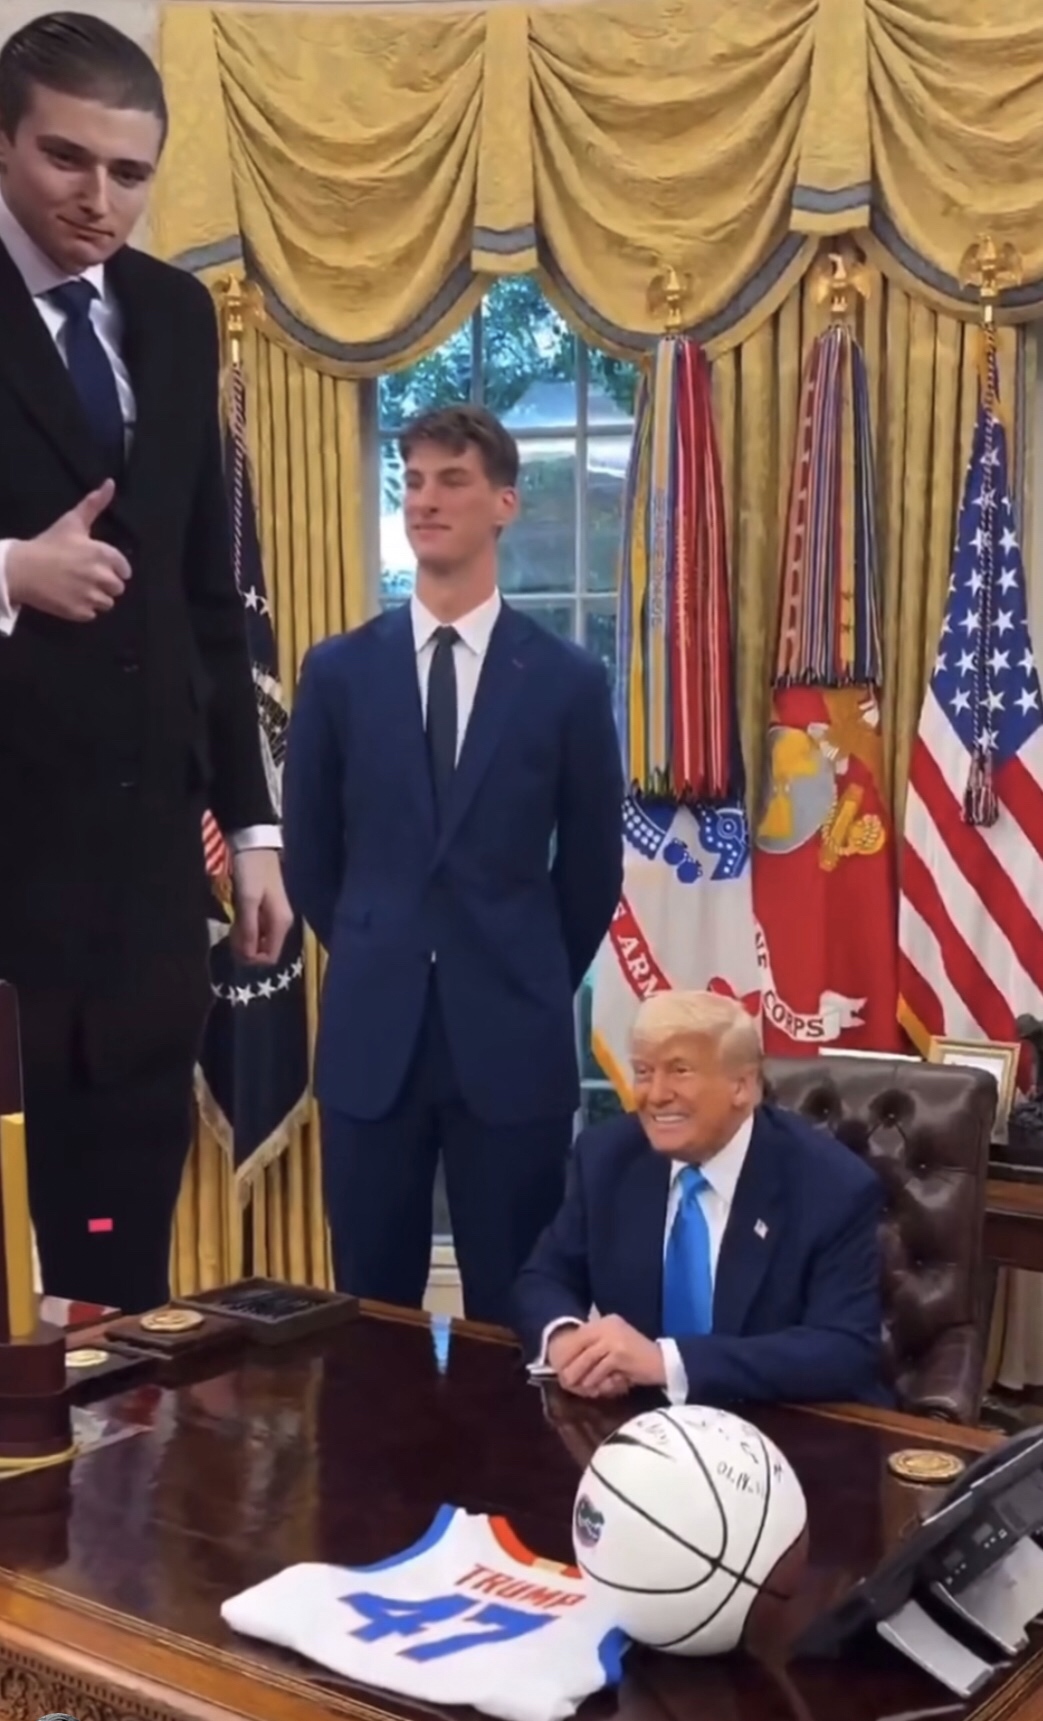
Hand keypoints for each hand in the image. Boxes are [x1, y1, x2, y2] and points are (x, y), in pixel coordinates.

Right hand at [7, 480, 130, 620]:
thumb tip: (111, 483)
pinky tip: (70, 598)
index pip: (124, 569)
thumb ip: (94, 504)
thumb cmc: (48, 544)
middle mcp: (101, 576)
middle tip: (86, 577)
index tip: (101, 566)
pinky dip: (83, 609)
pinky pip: (92, 614)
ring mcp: (90, 596)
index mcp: (102, 554)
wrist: (21, 569)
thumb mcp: (72, 522)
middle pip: (118, 588)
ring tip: (78, 588)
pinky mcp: (79, 612)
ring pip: (107, 603)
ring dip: (97, 598)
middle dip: (106, 583)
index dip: (115, 568)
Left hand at [231, 849, 292, 965]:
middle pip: (265, 949)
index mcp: (282, 923)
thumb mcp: (248, 900)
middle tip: (229, 935)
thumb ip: (249, 929)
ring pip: (259, 939)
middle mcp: (282, 923)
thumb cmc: (252, 872)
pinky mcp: (266, 909)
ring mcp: (274, 916)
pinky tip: (235, 919)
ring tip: (231, 926)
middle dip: (246, 948)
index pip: (270, 957)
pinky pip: (257, 928)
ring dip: (244, 938)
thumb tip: (248, 957)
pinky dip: (245, 928)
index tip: (234, 948)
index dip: (252, 959)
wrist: (254, 845)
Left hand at [547, 1324, 628, 1399]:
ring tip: (581, 1389)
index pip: (577, 1337)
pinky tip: (598, 1389)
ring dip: (583, 1378)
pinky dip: (596, 1381)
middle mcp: (607, 1325)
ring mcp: (613, 1338)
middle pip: (577, 1348)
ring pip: (586, 1361)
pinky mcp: (619, 1353)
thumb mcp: (612, 1350)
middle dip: (570, 1368)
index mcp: (604, 1322)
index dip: (566, 1355)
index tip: (559, 1371)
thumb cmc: (635, 1360)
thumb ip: (593, 1353)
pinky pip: (599, 1370)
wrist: (663, 1363)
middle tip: (566, 1383)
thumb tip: (566, 1366)